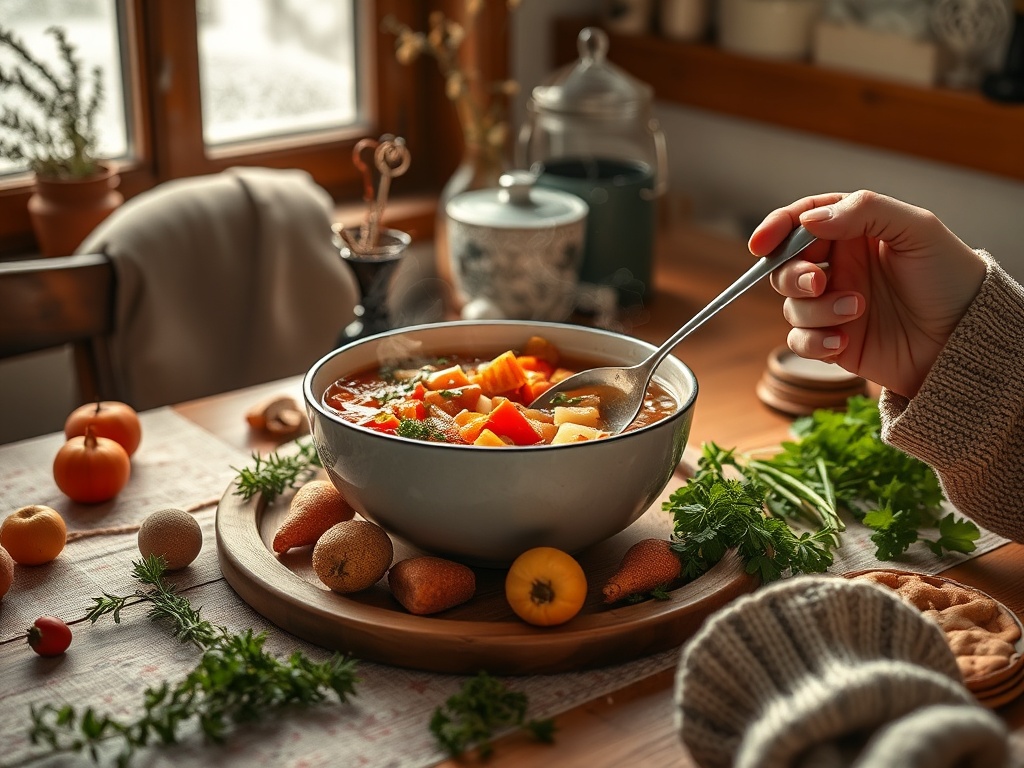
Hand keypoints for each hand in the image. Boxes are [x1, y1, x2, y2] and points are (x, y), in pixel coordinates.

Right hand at [750, 190, 986, 397]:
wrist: (967, 339)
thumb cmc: (950, 278)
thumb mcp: (917, 229)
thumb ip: (864, 212)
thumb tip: (809, 220)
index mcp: (855, 233)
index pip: (802, 221)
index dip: (777, 228)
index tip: (762, 243)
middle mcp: (839, 267)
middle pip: (786, 265)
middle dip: (792, 275)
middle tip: (818, 283)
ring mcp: (834, 305)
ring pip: (791, 304)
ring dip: (815, 310)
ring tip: (855, 311)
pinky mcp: (834, 341)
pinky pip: (800, 341)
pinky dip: (813, 341)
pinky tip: (843, 340)